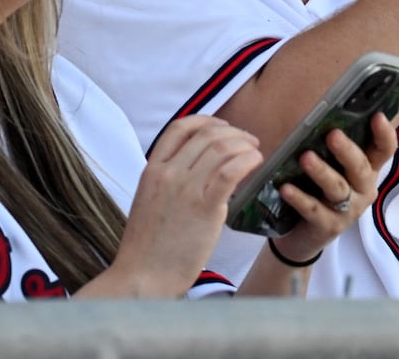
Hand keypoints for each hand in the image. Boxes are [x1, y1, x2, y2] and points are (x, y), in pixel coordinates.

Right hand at [110, 116, 262, 295]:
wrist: (142, 277)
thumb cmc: (148, 248)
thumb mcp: (149, 202)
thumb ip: (169, 182)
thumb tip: (199, 171)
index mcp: (152, 170)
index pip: (180, 128)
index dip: (207, 121)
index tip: (223, 126)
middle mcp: (167, 174)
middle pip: (207, 135)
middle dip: (234, 133)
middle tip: (249, 141)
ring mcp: (185, 189)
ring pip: (221, 148)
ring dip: (244, 145)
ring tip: (256, 153)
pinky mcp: (204, 208)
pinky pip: (230, 171)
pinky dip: (247, 160)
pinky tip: (256, 163)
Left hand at [267, 114, 397, 263]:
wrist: (303, 237)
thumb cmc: (319, 192)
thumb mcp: (331, 169)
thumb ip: (332, 149)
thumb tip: (323, 117)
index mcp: (368, 171)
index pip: (384, 151)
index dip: (384, 134)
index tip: (377, 116)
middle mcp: (363, 190)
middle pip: (361, 168)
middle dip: (347, 151)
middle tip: (332, 135)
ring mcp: (349, 211)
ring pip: (338, 188)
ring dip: (322, 172)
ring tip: (305, 158)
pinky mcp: (329, 227)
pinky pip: (314, 210)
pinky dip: (300, 198)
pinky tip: (285, 188)